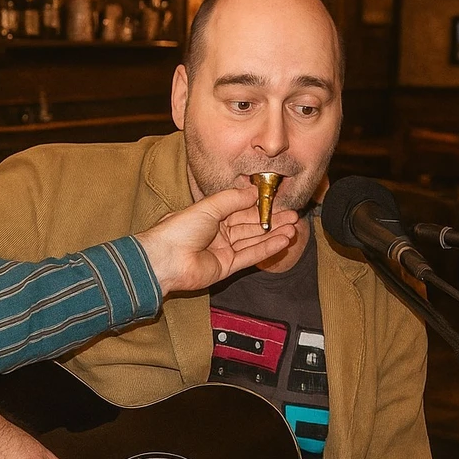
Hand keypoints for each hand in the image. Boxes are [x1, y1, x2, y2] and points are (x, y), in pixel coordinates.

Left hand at [135, 185, 298, 294]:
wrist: (165, 259)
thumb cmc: (178, 230)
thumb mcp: (208, 206)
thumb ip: (232, 199)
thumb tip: (253, 191)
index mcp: (210, 215)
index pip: (241, 208)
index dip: (260, 206)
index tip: (279, 201)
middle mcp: (217, 232)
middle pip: (250, 225)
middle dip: (272, 220)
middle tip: (293, 215)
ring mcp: (222, 250)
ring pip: (253, 240)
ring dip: (273, 234)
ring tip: (294, 227)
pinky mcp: (226, 267)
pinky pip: (250, 256)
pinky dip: (267, 248)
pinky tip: (283, 240)